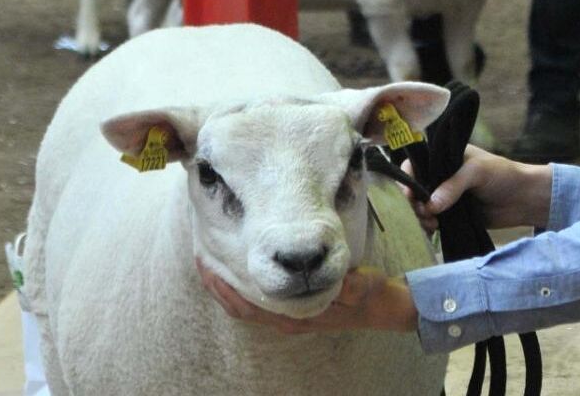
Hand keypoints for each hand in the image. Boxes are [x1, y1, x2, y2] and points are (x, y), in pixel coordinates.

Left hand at [196, 260, 416, 333]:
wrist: (379, 309)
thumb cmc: (368, 295)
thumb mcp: (364, 286)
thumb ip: (352, 285)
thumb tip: (342, 282)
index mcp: (296, 316)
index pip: (250, 306)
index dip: (226, 290)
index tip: (209, 267)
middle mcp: (286, 320)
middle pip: (240, 308)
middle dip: (217, 286)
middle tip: (200, 258)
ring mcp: (287, 317)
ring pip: (245, 307)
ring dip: (226, 288)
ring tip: (210, 262)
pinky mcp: (291, 310)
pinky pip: (256, 303)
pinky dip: (240, 289)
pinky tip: (238, 270)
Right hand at [406, 145, 552, 234]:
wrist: (524, 199)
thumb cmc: (503, 175)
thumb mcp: (478, 172)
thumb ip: (453, 186)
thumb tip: (429, 206)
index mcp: (444, 158)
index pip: (416, 165)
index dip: (408, 179)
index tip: (410, 196)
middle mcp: (440, 176)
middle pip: (414, 188)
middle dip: (413, 203)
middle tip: (424, 214)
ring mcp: (445, 196)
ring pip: (420, 207)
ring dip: (420, 216)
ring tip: (432, 224)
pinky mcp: (451, 215)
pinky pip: (431, 220)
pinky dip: (427, 225)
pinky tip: (432, 230)